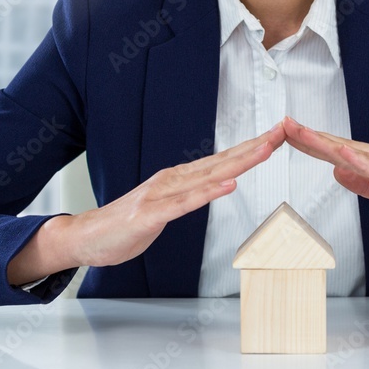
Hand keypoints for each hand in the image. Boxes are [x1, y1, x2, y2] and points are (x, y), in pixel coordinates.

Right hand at [66, 122, 287, 267]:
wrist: (86, 236)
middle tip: (282, 132)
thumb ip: (189, 195)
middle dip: (254, 147)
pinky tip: (227, 186)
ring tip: (264, 150)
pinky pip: (184, 204)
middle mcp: (172, 180)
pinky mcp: (150, 214)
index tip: (277, 137)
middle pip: (222, 161)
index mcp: (178, 178)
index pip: (222, 161)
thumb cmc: (126, 224)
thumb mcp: (166, 207)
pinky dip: (207, 194)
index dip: (251, 148)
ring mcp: (161, 195)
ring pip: (208, 176)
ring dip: (238, 163)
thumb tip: (215, 186)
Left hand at [281, 116, 368, 264]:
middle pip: (347, 148)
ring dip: (331, 145)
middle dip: (314, 137)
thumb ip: (365, 185)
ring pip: (362, 157)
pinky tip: (344, 155)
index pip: (344, 152)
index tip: (288, 133)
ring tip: (306, 135)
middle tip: (285, 125)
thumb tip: (338, 170)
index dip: (315, 143)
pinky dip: (364, 165)